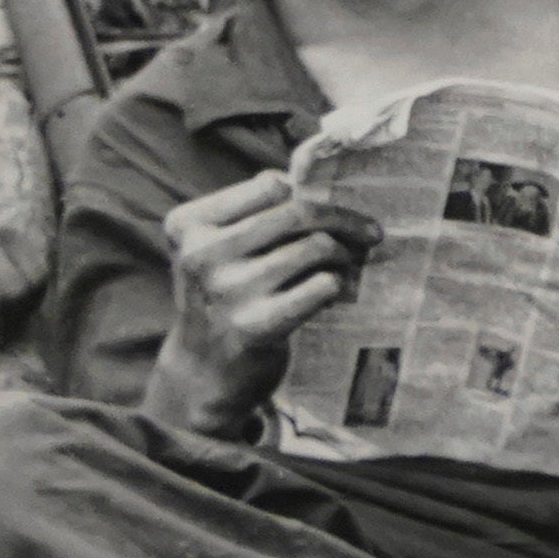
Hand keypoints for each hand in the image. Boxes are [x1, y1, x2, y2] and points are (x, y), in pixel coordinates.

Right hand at [148, 171, 371, 431]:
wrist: (204, 371)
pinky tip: (333, 292)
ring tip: (345, 266)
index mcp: (188, 225)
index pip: (269, 186)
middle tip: (370, 232)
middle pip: (297, 213)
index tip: (326, 209)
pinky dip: (336, 285)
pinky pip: (321, 287)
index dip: (306, 195)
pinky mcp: (256, 326)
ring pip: (315, 247)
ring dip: (344, 255)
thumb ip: (253, 214)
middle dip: (343, 220)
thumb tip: (315, 188)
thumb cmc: (223, 297)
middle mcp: (201, 255)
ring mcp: (228, 291)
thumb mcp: (215, 248)